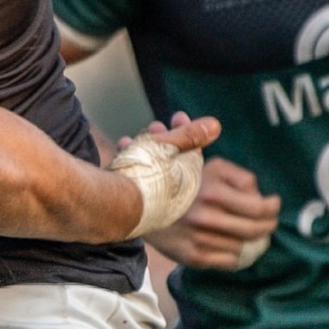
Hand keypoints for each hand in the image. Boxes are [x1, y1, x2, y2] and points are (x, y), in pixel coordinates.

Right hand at [106, 112, 220, 237]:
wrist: (112, 207)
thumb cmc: (143, 174)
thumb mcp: (167, 146)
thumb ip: (190, 135)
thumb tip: (216, 125)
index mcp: (188, 184)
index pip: (192, 153)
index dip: (186, 131)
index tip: (177, 116)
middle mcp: (174, 199)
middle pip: (171, 163)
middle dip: (162, 140)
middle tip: (154, 126)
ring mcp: (153, 208)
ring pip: (151, 172)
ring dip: (142, 151)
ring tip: (129, 140)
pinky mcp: (132, 213)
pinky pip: (136, 184)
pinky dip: (130, 166)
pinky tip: (120, 154)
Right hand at [148, 154, 280, 269]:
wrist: (137, 204)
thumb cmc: (178, 181)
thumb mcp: (208, 165)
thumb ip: (237, 175)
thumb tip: (258, 192)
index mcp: (213, 192)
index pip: (258, 208)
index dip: (272, 208)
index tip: (274, 204)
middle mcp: (207, 218)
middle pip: (254, 230)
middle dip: (268, 225)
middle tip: (270, 221)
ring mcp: (199, 240)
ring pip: (243, 247)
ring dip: (252, 241)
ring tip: (252, 232)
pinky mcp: (192, 257)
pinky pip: (227, 262)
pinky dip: (236, 254)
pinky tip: (235, 245)